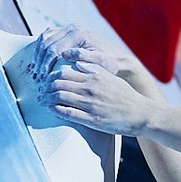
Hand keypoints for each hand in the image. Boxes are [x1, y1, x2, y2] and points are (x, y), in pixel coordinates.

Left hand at [37, 26, 161, 134]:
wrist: (140, 113)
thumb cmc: (126, 96)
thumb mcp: (111, 77)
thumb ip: (94, 69)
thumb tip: (78, 62)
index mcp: (94, 77)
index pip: (63, 72)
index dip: (50, 76)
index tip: (46, 80)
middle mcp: (89, 89)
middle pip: (57, 84)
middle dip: (44, 88)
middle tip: (40, 91)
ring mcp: (89, 104)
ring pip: (59, 98)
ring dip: (46, 99)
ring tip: (42, 101)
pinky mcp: (91, 119)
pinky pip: (67, 113)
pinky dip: (55, 110)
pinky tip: (51, 109)